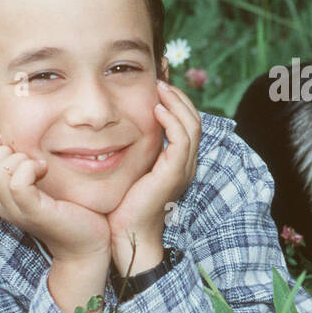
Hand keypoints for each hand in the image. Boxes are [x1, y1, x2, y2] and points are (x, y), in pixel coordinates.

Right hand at [0, 133, 112, 265]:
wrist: (86, 244)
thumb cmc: (67, 210)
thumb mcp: (39, 186)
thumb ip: (22, 170)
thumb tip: (11, 141)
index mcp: (0, 199)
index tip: (10, 144)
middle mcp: (2, 207)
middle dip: (3, 152)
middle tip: (28, 159)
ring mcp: (16, 211)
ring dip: (18, 160)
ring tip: (38, 166)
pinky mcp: (34, 212)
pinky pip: (17, 184)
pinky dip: (29, 168)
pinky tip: (44, 170)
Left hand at [106, 81, 200, 273]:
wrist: (126, 234)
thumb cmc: (122, 205)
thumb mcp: (129, 169)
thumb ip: (133, 149)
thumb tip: (118, 126)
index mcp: (177, 162)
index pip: (186, 123)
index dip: (177, 101)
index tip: (160, 82)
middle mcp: (185, 163)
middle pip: (193, 120)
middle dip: (179, 96)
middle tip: (162, 78)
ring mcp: (182, 169)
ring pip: (191, 125)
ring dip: (176, 103)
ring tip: (161, 87)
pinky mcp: (173, 173)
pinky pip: (181, 140)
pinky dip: (171, 121)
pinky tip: (156, 109)